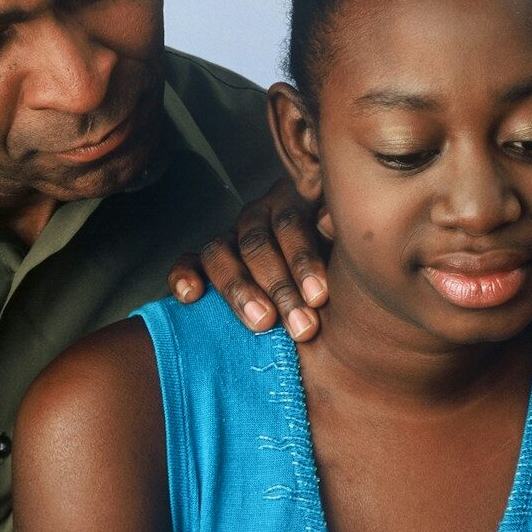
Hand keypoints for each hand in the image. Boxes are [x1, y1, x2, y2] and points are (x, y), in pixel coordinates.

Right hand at [165, 174, 328, 338]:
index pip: (291, 224)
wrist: (320, 294)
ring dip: (241, 291)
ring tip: (263, 323)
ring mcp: (230, 237)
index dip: (304, 261)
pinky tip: (192, 297)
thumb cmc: (340, 270)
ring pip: (220, 254)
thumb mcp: (346, 250)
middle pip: (258, 244)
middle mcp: (258, 216)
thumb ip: (339, 237)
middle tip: (302, 326)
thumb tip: (334, 224)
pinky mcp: (203, 261)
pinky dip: (184, 276)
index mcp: (293, 205)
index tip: (319, 297)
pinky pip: (187, 262)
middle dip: (280, 288)